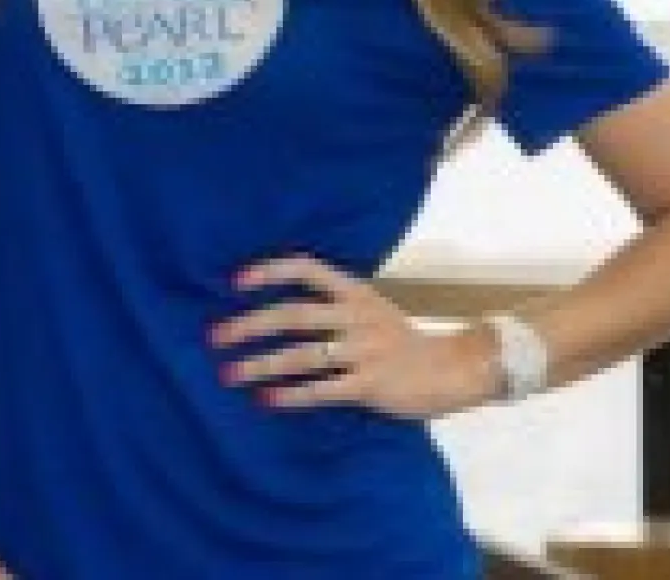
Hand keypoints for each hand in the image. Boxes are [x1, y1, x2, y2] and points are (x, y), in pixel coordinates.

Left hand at [208, 252, 501, 419]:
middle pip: (294, 314)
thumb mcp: (370, 309)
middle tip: (215, 336)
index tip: (234, 281)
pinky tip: (264, 400)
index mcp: (356, 292)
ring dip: (261, 365)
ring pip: (303, 355)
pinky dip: (290, 395)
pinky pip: (322, 390)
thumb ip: (331, 305)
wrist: (453, 370)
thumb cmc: (399, 341)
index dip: (269, 271)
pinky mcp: (370, 385)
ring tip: (229, 373)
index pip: (307, 269)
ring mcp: (365, 351)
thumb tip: (272, 309)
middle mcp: (358, 317)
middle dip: (250, 325)